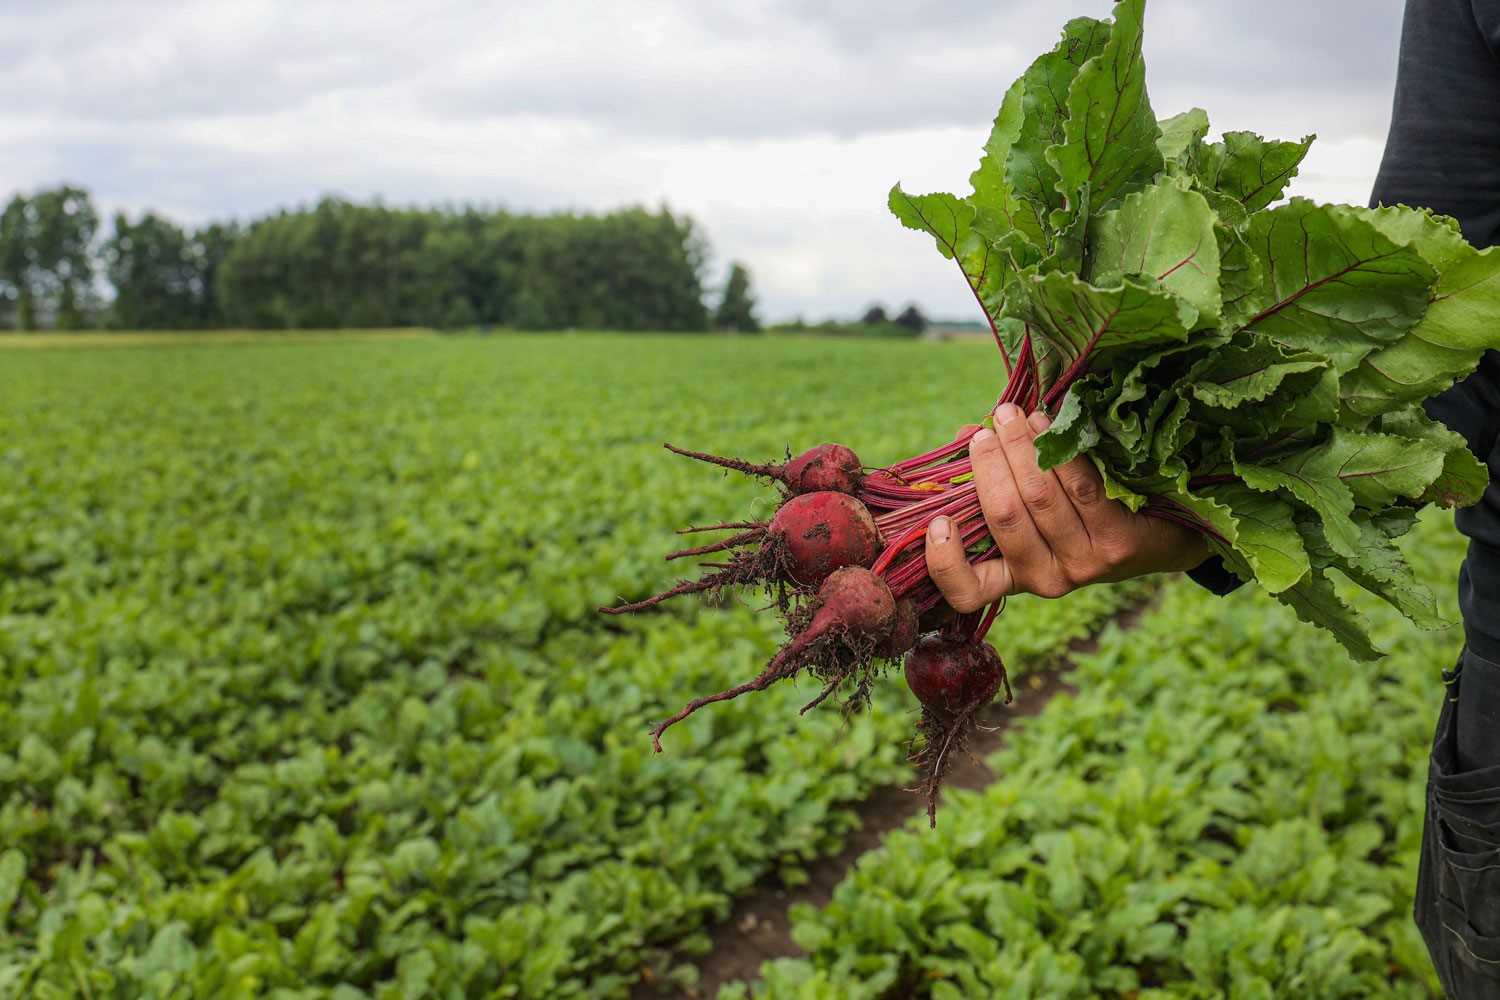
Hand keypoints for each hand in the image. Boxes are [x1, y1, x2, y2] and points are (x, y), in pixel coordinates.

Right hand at [923, 402, 1208, 609]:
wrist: (1156, 540)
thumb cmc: (1076, 519)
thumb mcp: (1032, 511)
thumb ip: (994, 480)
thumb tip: (966, 434)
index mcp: (1015, 578)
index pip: (968, 592)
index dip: (944, 562)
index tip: (937, 522)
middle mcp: (1047, 580)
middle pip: (1006, 518)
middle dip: (991, 465)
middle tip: (986, 431)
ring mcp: (1084, 564)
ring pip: (1041, 497)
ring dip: (1022, 447)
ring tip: (1012, 415)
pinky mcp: (1118, 542)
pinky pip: (1081, 487)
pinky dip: (1060, 450)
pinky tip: (1048, 424)